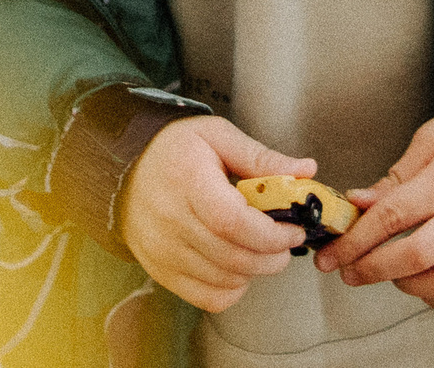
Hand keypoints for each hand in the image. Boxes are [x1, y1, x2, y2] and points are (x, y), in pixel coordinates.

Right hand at [120, 116, 316, 313]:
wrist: (127, 169)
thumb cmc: (176, 150)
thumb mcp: (218, 136)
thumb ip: (262, 157)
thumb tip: (306, 170)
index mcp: (189, 183)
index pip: (233, 223)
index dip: (270, 234)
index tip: (293, 230)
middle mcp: (172, 222)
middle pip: (233, 257)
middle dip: (272, 256)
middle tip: (287, 242)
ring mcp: (164, 252)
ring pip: (223, 280)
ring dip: (254, 271)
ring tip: (261, 248)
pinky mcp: (161, 271)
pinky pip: (205, 297)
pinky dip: (231, 289)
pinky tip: (237, 265)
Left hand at [313, 104, 433, 313]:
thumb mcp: (432, 137)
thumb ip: (394, 176)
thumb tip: (357, 204)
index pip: (395, 216)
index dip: (356, 239)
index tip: (330, 254)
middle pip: (418, 256)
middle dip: (372, 269)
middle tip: (347, 271)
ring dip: (408, 285)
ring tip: (391, 270)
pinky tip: (422, 279)